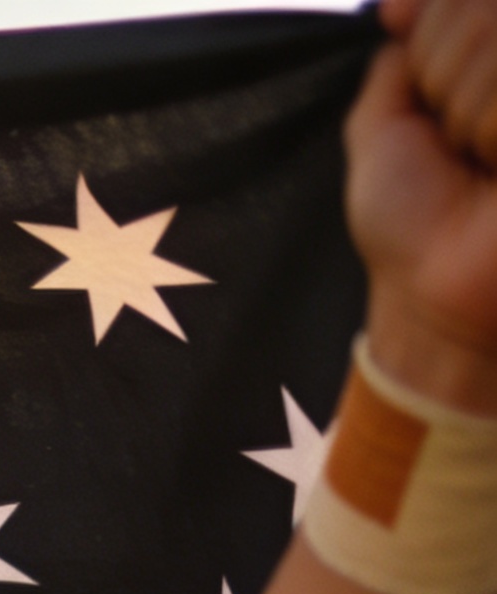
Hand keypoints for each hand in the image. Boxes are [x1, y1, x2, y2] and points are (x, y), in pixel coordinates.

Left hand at [350, 0, 496, 411]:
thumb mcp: (382, 126)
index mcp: (492, 63)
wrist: (436, 291)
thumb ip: (399, 58)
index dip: (433, 31)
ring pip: (496, 45)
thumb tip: (398, 7)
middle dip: (446, 78)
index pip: (458, 1)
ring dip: (468, 112)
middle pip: (481, 15)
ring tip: (479, 160)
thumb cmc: (410, 219)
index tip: (425, 94)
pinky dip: (492, 132)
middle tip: (453, 142)